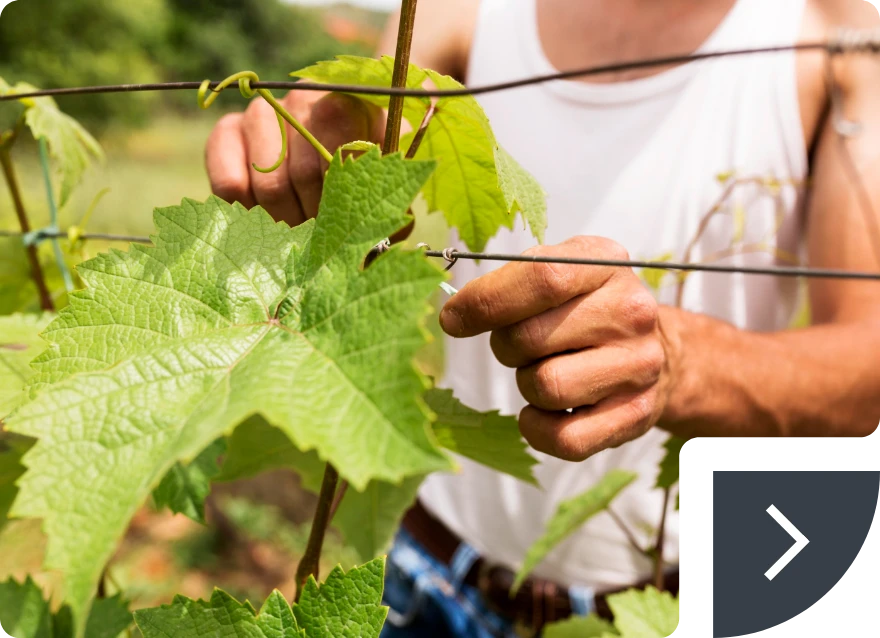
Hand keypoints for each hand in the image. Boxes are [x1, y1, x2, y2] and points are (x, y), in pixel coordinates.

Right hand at [205, 89, 384, 226]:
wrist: (322, 150)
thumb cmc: (362, 172)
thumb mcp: (385, 182)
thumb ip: (391, 202)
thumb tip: (386, 234)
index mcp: (349, 104)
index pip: (338, 153)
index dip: (339, 199)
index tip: (343, 223)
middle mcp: (303, 98)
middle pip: (304, 175)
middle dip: (316, 219)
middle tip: (321, 237)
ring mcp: (261, 112)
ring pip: (268, 185)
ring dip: (285, 222)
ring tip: (297, 233)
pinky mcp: (226, 132)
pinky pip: (229, 184)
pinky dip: (248, 215)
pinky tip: (265, 220)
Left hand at [439, 236, 675, 460]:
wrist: (658, 352)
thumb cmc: (587, 309)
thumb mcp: (560, 273)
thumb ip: (510, 283)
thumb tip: (455, 316)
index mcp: (605, 263)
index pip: (541, 278)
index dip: (485, 302)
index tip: (453, 319)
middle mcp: (631, 311)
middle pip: (530, 338)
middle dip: (506, 346)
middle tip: (520, 346)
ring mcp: (638, 365)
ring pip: (545, 387)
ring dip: (527, 384)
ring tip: (545, 370)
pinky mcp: (635, 414)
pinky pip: (565, 438)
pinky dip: (538, 428)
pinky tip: (545, 410)